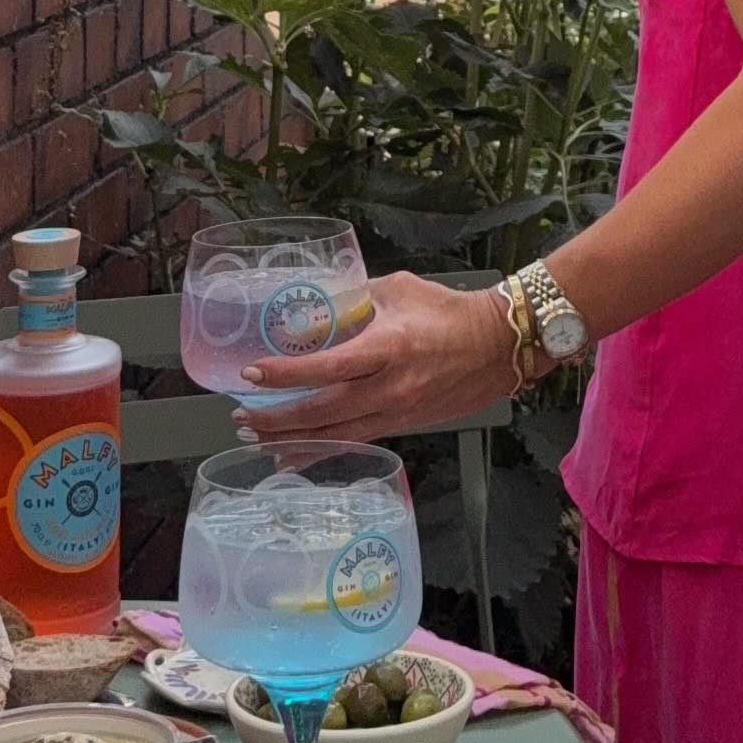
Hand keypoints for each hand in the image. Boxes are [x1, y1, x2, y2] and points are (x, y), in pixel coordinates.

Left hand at [239, 274, 517, 441]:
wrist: (499, 345)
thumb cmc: (450, 311)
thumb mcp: (398, 289)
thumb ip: (355, 297)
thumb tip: (318, 307)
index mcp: (389, 347)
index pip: (328, 366)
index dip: (287, 373)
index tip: (252, 373)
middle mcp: (392, 387)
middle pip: (325, 412)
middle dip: (278, 419)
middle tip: (242, 416)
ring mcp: (399, 411)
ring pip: (338, 435)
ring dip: (294, 440)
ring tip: (258, 440)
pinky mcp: (406, 425)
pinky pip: (357, 441)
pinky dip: (324, 448)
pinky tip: (297, 454)